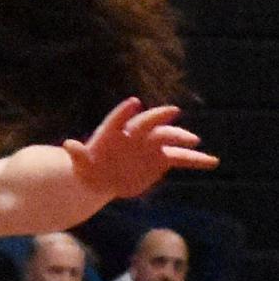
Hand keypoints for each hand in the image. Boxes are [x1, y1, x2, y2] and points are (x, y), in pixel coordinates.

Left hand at [63, 97, 217, 198]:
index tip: (134, 102)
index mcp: (113, 133)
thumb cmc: (89, 170)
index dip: (125, 111)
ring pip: (168, 138)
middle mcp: (134, 135)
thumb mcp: (81, 165)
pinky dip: (196, 160)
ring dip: (180, 138)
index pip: (119, 118)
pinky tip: (212, 162)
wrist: (103, 179)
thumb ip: (78, 155)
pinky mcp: (161, 159)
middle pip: (147, 123)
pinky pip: (181, 158)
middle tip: (172, 111)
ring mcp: (150, 145)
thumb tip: (68, 144)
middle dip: (158, 117)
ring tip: (193, 141)